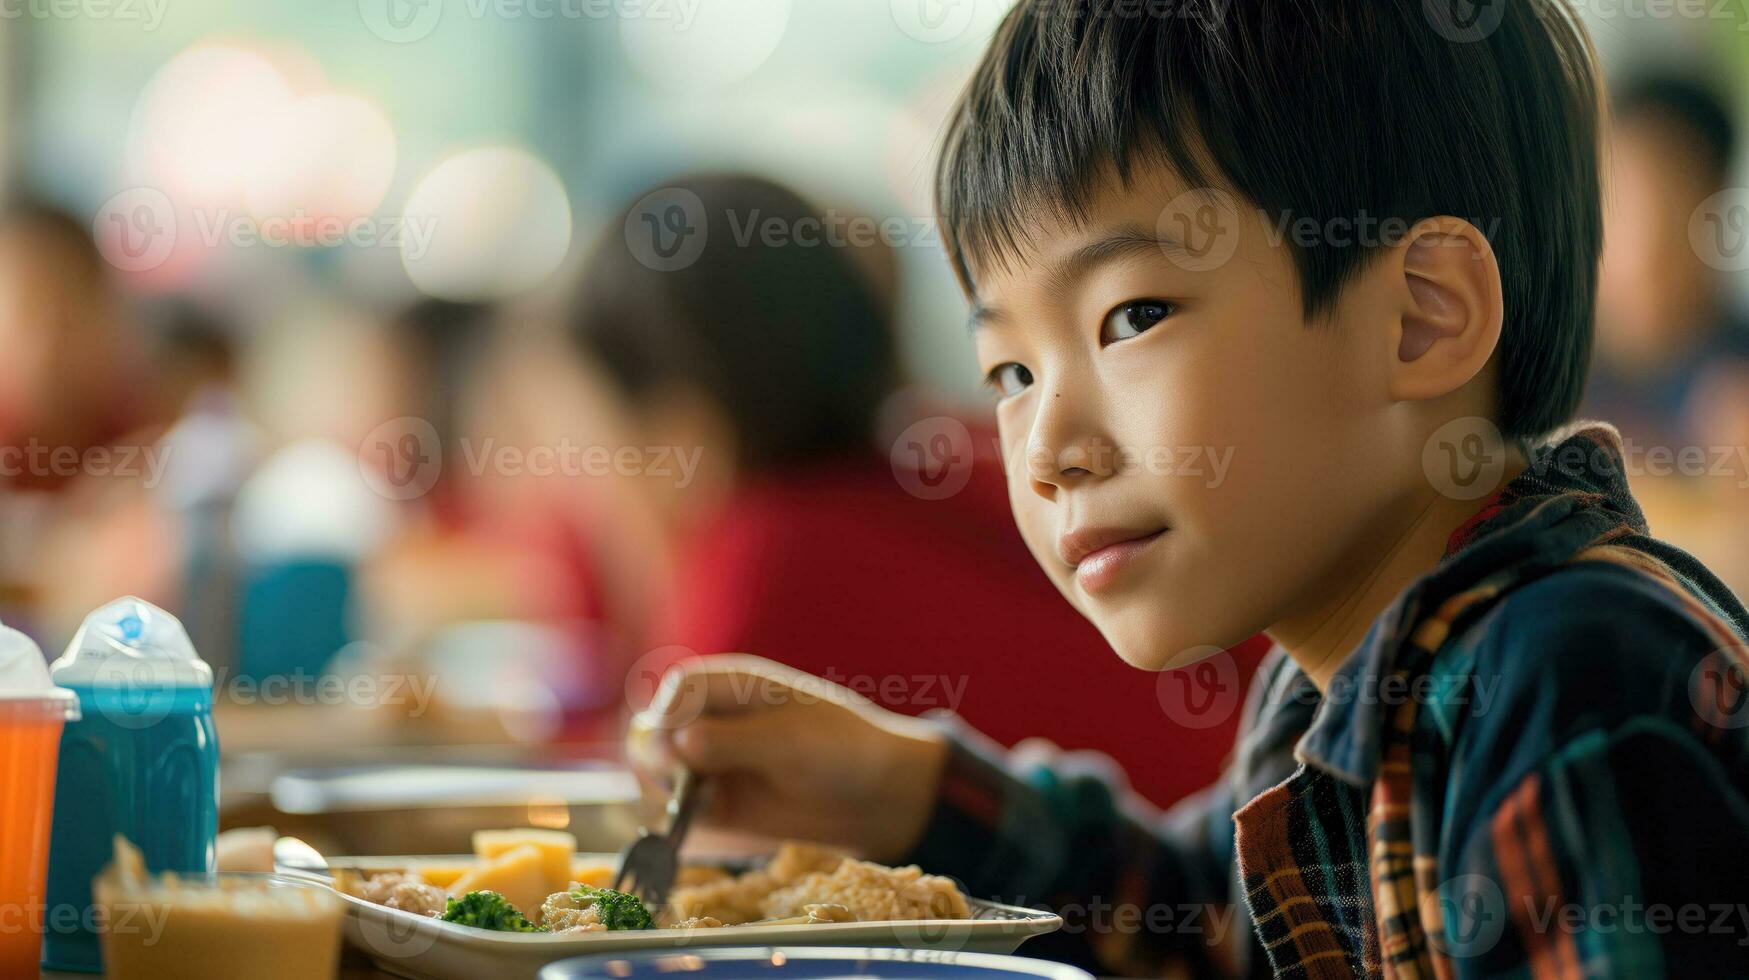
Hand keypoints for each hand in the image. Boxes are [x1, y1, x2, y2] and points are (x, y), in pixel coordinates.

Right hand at [627, 654, 948, 861]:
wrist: (871, 797)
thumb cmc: (840, 750)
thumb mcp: (791, 741)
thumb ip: (733, 741)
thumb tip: (677, 744)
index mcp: (735, 685)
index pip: (682, 688)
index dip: (670, 715)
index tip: (676, 749)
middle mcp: (714, 717)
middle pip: (655, 726)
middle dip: (658, 755)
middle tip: (683, 782)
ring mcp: (709, 759)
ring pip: (654, 768)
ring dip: (664, 787)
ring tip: (700, 802)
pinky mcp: (712, 800)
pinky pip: (673, 805)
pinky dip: (678, 814)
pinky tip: (709, 819)